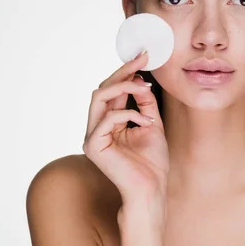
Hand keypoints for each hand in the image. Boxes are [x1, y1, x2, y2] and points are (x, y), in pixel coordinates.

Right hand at [83, 51, 168, 205]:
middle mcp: (97, 127)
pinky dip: (130, 114)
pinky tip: (147, 122)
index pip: (112, 90)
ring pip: (99, 97)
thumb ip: (144, 103)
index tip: (144, 56)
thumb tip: (141, 79)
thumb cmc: (152, 162)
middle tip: (142, 60)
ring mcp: (92, 136)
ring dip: (124, 87)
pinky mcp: (93, 145)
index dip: (126, 72)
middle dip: (123, 72)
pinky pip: (108, 118)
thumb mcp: (152, 124)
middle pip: (102, 89)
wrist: (151, 189)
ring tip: (145, 88)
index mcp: (109, 122)